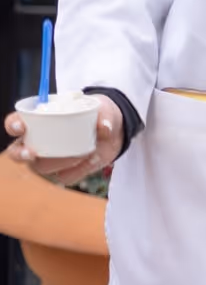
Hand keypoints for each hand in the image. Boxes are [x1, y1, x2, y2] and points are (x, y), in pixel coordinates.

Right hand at [5, 96, 124, 185]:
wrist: (114, 132)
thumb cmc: (99, 114)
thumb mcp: (104, 108)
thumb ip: (104, 115)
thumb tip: (104, 127)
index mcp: (39, 120)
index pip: (15, 123)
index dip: (13, 125)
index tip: (20, 126)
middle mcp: (38, 142)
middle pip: (17, 153)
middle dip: (20, 155)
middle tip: (32, 153)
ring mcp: (49, 159)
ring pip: (41, 167)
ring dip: (60, 162)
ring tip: (86, 152)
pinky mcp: (64, 172)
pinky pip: (65, 177)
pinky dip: (80, 170)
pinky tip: (93, 159)